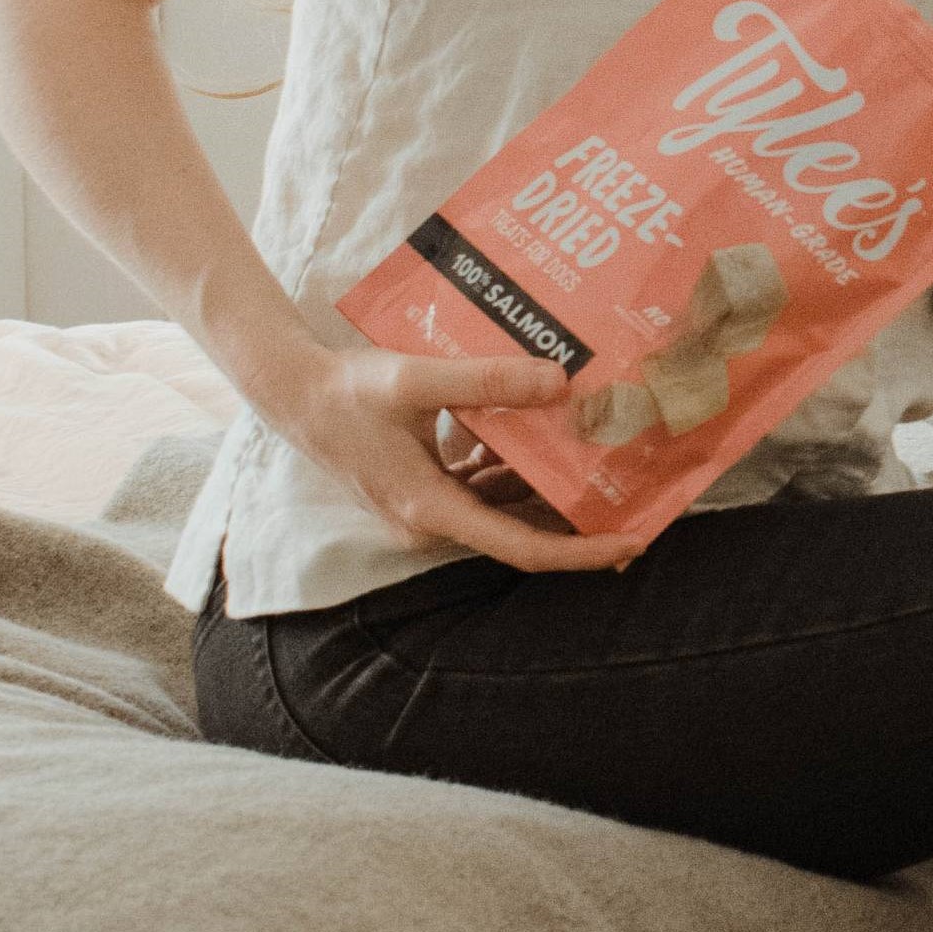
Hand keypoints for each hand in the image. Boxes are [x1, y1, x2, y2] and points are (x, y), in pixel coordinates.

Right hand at [268, 343, 643, 574]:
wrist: (290, 391)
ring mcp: (426, 508)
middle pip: (520, 532)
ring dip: (549, 489)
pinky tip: (546, 436)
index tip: (633, 542)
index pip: (521, 547)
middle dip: (579, 521)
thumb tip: (560, 381)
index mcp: (431, 509)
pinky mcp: (424, 488)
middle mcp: (431, 521)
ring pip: (503, 507)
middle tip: (642, 503)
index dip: (581, 551)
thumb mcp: (416, 380)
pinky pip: (482, 488)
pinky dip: (515, 468)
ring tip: (610, 467)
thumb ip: (486, 381)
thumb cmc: (346, 389)